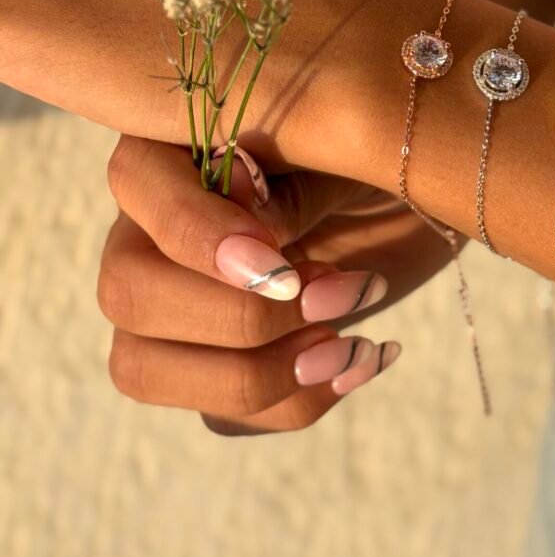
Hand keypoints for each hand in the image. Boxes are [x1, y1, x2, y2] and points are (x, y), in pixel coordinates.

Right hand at [99, 134, 464, 434]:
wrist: (428, 193)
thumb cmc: (386, 147)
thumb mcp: (353, 144)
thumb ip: (293, 174)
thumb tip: (248, 218)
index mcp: (180, 145)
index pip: (137, 182)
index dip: (198, 234)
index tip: (281, 265)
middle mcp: (155, 226)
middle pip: (125, 292)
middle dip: (235, 317)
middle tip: (332, 299)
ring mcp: (175, 304)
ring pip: (142, 367)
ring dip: (253, 376)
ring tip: (350, 345)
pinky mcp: (219, 362)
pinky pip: (220, 412)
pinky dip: (296, 402)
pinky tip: (364, 357)